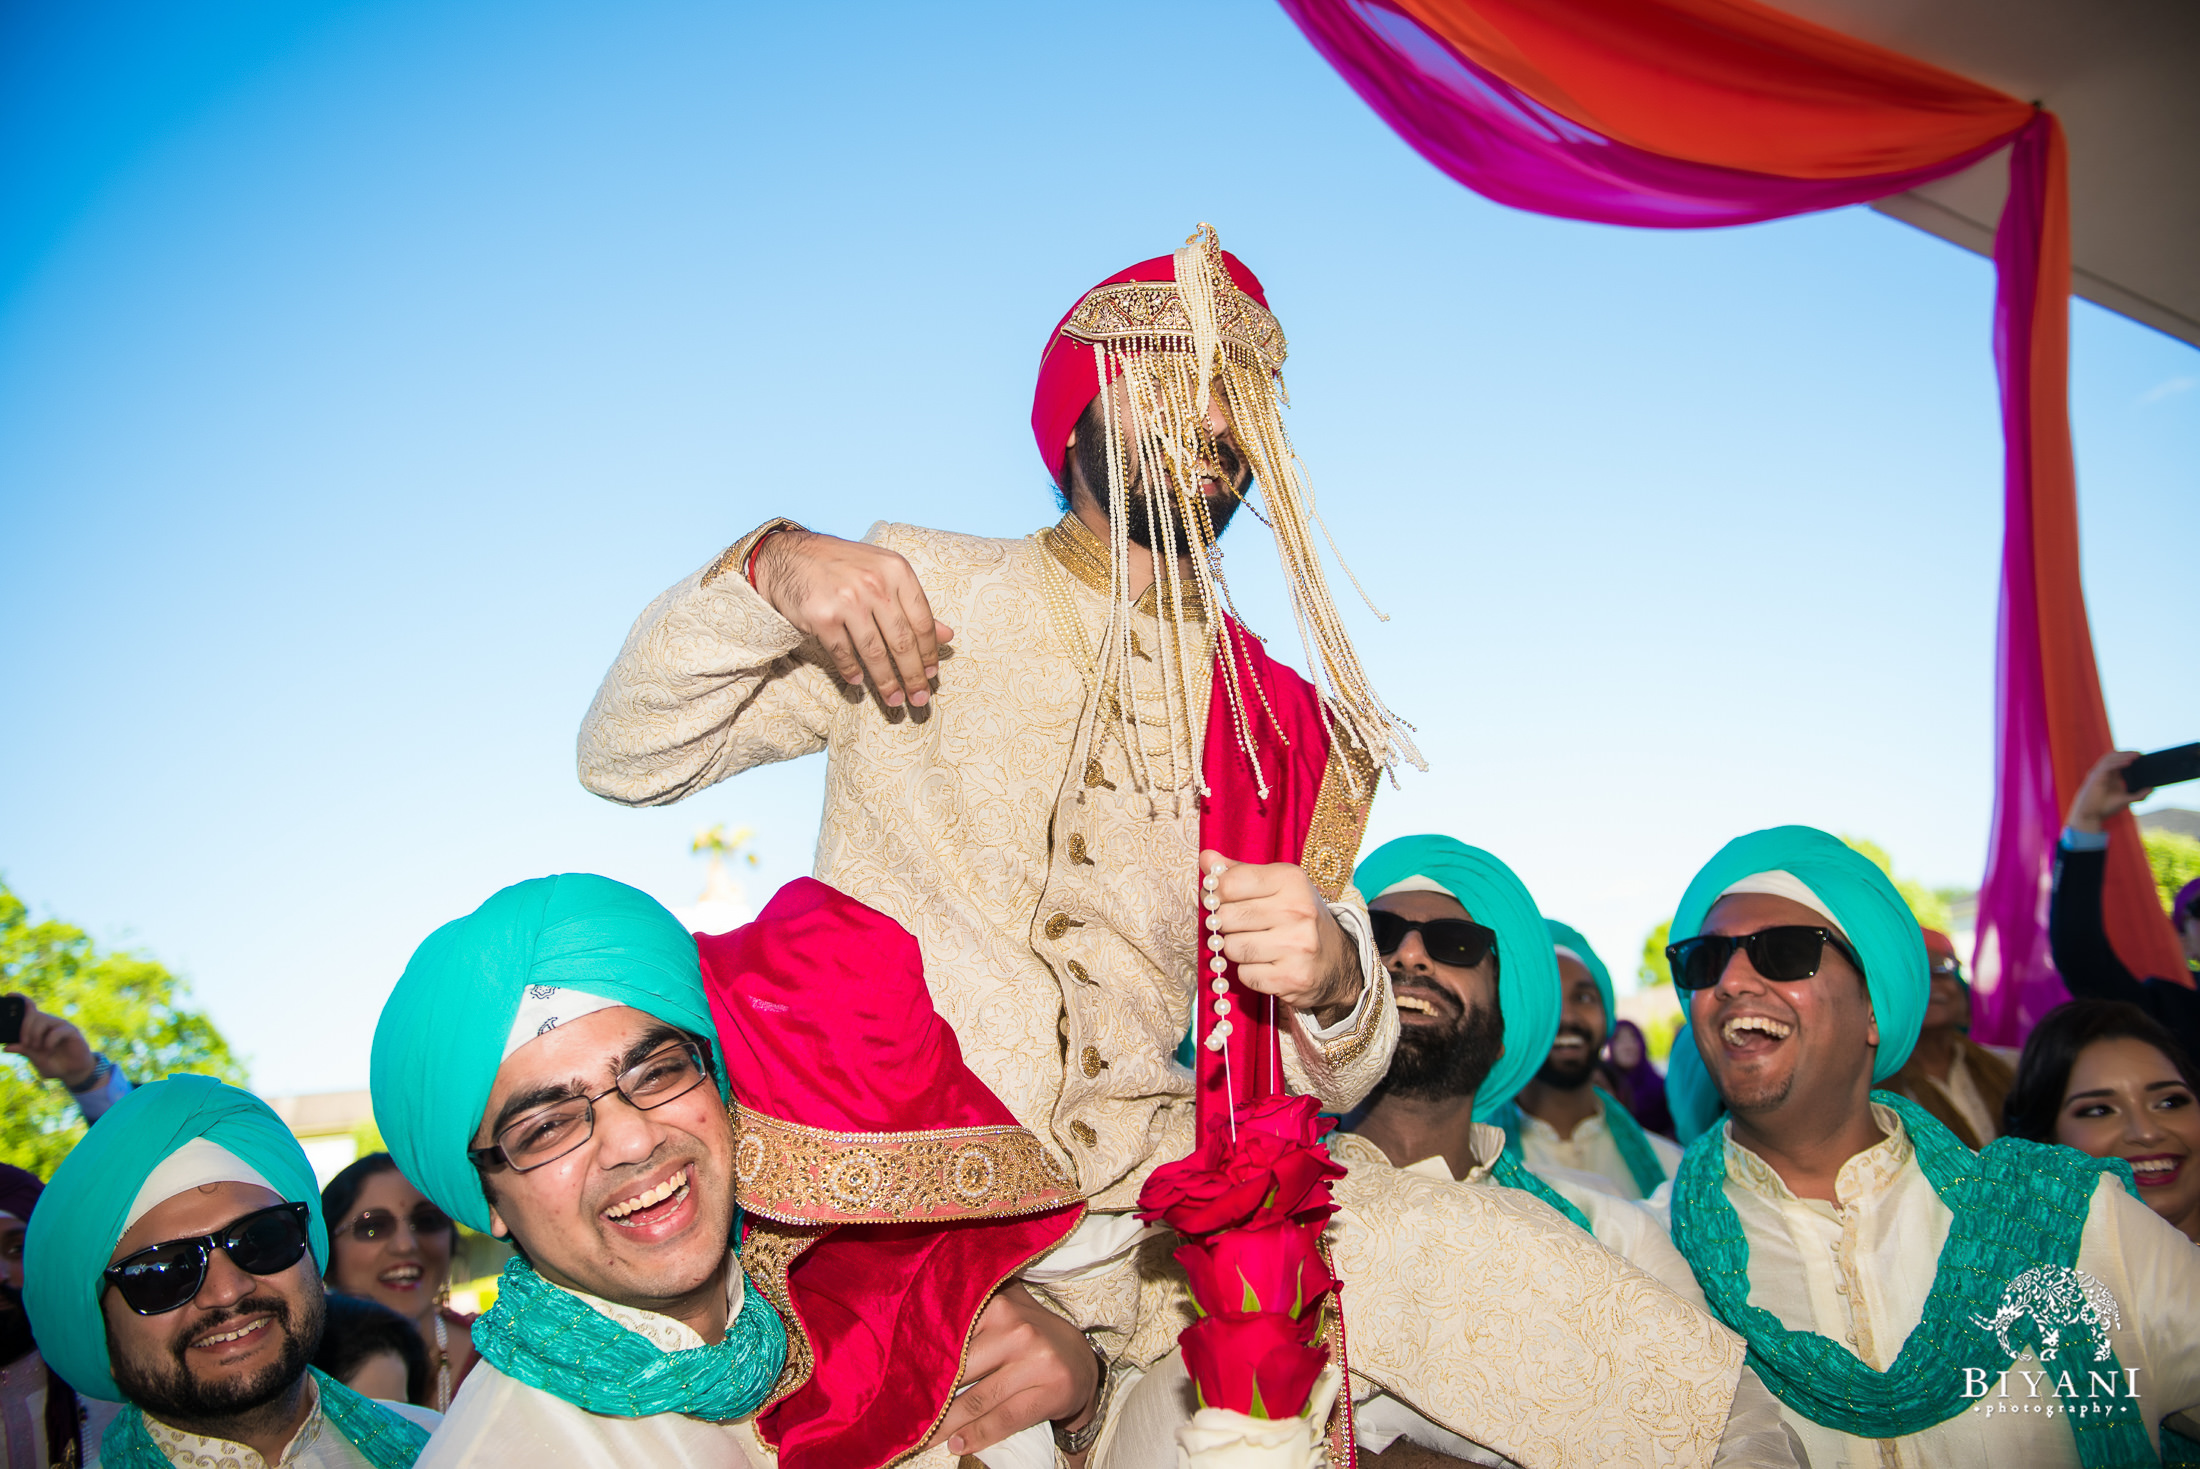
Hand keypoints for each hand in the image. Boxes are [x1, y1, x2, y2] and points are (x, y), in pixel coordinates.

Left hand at [5, 998, 96, 1088]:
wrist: (73, 1072)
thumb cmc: (55, 1064)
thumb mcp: (35, 1058)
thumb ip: (23, 1051)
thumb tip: (6, 1047)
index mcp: (38, 1028)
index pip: (29, 1009)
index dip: (21, 1000)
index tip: (10, 994)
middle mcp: (49, 1023)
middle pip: (32, 1014)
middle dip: (24, 1029)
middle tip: (25, 1044)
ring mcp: (60, 1026)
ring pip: (42, 1020)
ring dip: (35, 1034)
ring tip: (37, 1048)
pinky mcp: (71, 1031)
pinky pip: (57, 1030)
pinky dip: (49, 1041)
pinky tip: (49, 1049)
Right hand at [752, 530, 953, 708]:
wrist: (789, 556)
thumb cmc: (842, 566)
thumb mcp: (883, 574)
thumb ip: (912, 604)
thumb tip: (947, 636)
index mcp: (896, 571)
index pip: (922, 620)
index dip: (929, 653)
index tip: (933, 674)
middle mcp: (874, 584)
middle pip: (902, 641)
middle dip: (913, 675)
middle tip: (920, 699)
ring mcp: (847, 600)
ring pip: (874, 652)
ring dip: (886, 681)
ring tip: (893, 700)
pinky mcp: (822, 616)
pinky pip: (843, 653)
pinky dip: (852, 670)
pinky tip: (858, 681)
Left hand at [924, 1283, 1099, 1457]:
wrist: (1082, 1363)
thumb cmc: (1030, 1338)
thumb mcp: (1004, 1315)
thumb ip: (970, 1313)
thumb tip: (913, 1325)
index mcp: (1000, 1305)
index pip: (950, 1338)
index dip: (922, 1364)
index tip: (898, 1382)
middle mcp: (1018, 1329)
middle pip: (960, 1371)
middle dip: (931, 1398)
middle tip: (908, 1414)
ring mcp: (1037, 1361)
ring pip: (978, 1399)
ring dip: (947, 1424)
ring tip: (926, 1436)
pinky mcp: (1050, 1392)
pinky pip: (1004, 1419)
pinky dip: (977, 1436)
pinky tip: (958, 1444)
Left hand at [1201, 851, 1360, 1027]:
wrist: (1336, 959)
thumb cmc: (1297, 916)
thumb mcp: (1275, 885)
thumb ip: (1238, 871)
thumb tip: (1206, 857)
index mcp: (1290, 880)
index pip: (1230, 883)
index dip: (1216, 893)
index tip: (1220, 898)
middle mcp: (1297, 911)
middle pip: (1226, 917)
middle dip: (1225, 924)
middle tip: (1238, 925)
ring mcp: (1297, 946)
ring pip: (1232, 948)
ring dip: (1235, 949)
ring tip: (1254, 944)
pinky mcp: (1292, 977)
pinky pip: (1245, 975)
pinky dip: (1249, 972)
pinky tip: (1266, 964)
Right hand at [2067, 750, 2146, 834]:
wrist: (2092, 815)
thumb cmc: (2106, 807)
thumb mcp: (2127, 800)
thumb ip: (2139, 795)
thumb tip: (2152, 788)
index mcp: (2111, 775)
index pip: (2118, 760)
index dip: (2128, 755)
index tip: (2141, 756)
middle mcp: (2104, 772)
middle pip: (2114, 756)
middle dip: (2127, 753)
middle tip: (2140, 754)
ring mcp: (2099, 773)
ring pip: (2110, 758)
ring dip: (2123, 756)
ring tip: (2136, 756)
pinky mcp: (2096, 777)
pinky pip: (2107, 766)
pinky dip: (2118, 763)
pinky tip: (2128, 763)